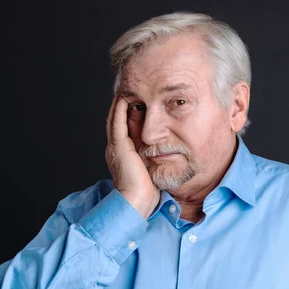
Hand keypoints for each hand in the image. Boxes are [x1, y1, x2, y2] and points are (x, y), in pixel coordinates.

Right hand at [105, 96, 159, 218]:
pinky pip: (118, 120)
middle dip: (126, 103)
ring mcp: (116, 146)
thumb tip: (172, 154)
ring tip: (131, 86)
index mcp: (124, 154)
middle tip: (135, 88)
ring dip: (123, 101)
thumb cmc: (149, 192)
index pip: (126, 128)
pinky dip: (121, 107)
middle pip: (120, 119)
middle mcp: (117, 148)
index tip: (144, 101)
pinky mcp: (118, 145)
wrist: (136, 202)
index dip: (132, 113)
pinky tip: (128, 96)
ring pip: (117, 116)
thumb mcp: (153, 171)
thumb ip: (157, 160)